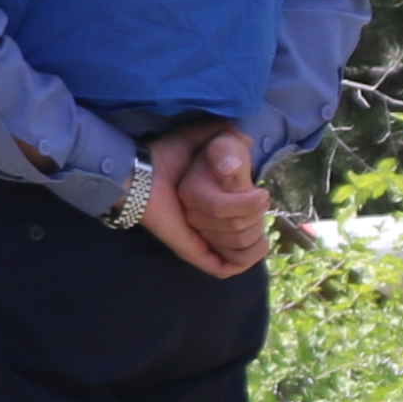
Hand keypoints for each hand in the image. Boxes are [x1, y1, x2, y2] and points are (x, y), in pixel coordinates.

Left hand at [153, 123, 272, 278]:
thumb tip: (248, 140)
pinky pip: (230, 266)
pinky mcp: (197, 253)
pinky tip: (237, 229)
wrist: (143, 173)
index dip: (259, 207)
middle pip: (253, 233)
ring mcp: (208, 243)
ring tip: (229, 209)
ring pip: (245, 247)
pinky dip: (241, 253)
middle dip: (252, 214)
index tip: (257, 193)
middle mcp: (216, 228)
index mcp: (221, 207)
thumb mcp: (201, 138)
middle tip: (242, 198)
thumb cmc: (168, 155)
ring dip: (244, 227)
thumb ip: (225, 135)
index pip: (256, 221)